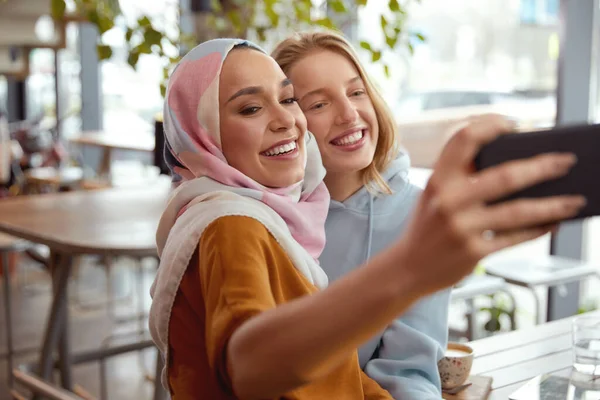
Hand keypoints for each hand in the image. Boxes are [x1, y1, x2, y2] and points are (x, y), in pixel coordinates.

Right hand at [397, 114, 585, 293]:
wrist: (407, 269)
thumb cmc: (427, 228)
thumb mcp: (434, 195)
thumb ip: (462, 177)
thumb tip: (518, 165)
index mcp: (438, 179)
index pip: (464, 139)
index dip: (492, 124)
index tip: (517, 124)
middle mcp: (448, 201)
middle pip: (505, 176)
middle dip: (543, 166)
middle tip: (567, 161)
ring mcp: (461, 228)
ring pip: (518, 211)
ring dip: (553, 205)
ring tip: (575, 200)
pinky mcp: (473, 252)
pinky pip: (515, 237)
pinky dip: (539, 229)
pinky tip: (552, 223)